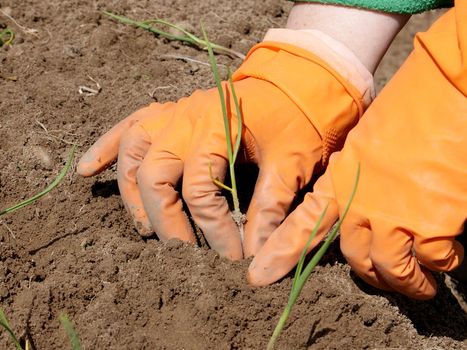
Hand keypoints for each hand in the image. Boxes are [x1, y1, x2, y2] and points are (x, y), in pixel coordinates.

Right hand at [77, 39, 368, 259]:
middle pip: (153, 176)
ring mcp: (172, 113)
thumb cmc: (297, 117)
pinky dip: (105, 149)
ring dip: (131, 194)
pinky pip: (126, 127)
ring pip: (131, 153)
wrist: (295, 77)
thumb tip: (254, 258)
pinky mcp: (168, 111)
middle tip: (184, 252)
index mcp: (214, 129)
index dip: (213, 230)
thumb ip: (270, 207)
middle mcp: (184, 119)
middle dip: (165, 221)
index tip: (230, 258)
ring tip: (145, 229)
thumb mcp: (292, 162)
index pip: (199, 191)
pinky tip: (87, 171)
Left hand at [248, 4, 466, 298]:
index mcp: (341, 180)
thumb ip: (356, 177)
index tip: (259, 277)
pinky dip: (441, 264)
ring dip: (407, 284)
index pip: (304, 223)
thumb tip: (358, 204)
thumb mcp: (366, 141)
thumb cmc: (409, 107)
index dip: (281, 253)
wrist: (449, 89)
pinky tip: (450, 256)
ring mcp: (395, 216)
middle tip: (385, 282)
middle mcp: (362, 203)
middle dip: (371, 276)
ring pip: (391, 269)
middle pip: (355, 258)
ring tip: (420, 287)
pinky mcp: (433, 225)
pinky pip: (432, 260)